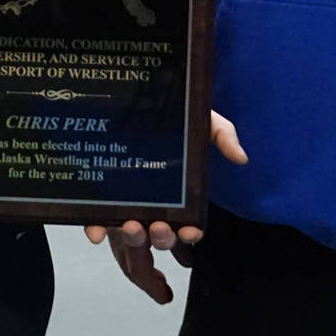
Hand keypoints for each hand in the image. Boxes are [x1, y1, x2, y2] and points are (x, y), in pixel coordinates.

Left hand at [82, 112, 244, 303]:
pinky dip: (97, 229)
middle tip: (159, 227)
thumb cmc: (174, 115)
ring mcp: (129, 204)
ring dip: (133, 239)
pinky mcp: (104, 198)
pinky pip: (99, 219)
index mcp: (180, 198)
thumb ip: (222, 135)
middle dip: (161, 238)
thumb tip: (240, 157)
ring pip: (131, 237)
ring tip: (131, 226)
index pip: (187, 227)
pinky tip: (95, 233)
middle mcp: (155, 206)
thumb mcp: (203, 120)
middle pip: (159, 237)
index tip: (191, 231)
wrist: (140, 95)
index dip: (190, 235)